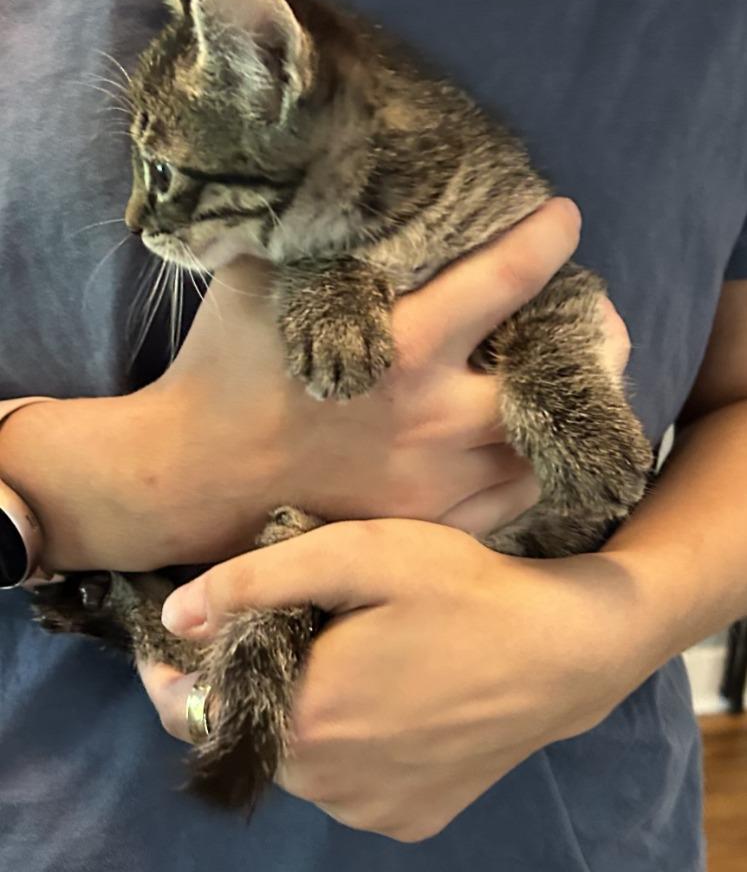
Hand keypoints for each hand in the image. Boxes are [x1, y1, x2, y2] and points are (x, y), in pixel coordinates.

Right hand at [2, 198, 596, 571]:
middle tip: (595, 313)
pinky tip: (521, 435)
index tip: (562, 218)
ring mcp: (436, 481)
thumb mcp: (262, 279)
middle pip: (557, 375)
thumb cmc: (224, 366)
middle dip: (594, 333)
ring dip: (563, 402)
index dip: (545, 239)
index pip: (503, 281)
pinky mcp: (427, 522)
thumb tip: (354, 180)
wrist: (191, 472)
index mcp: (400, 347)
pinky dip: (529, 461)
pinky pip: (513, 497)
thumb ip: (320, 236)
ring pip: (544, 442)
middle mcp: (433, 419)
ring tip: (565, 374)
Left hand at [140, 519, 659, 841]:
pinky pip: (350, 785)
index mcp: (304, 722)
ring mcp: (372, 810)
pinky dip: (347, 747)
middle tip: (287, 629)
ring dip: (302, 715)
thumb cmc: (461, 589)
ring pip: (300, 761)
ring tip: (342, 658)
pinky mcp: (413, 820)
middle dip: (248, 683)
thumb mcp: (359, 553)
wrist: (566, 648)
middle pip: (248, 733)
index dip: (175, 672)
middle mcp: (327, 785)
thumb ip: (256, 580)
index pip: (191, 711)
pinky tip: (383, 700)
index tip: (178, 637)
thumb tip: (172, 618)